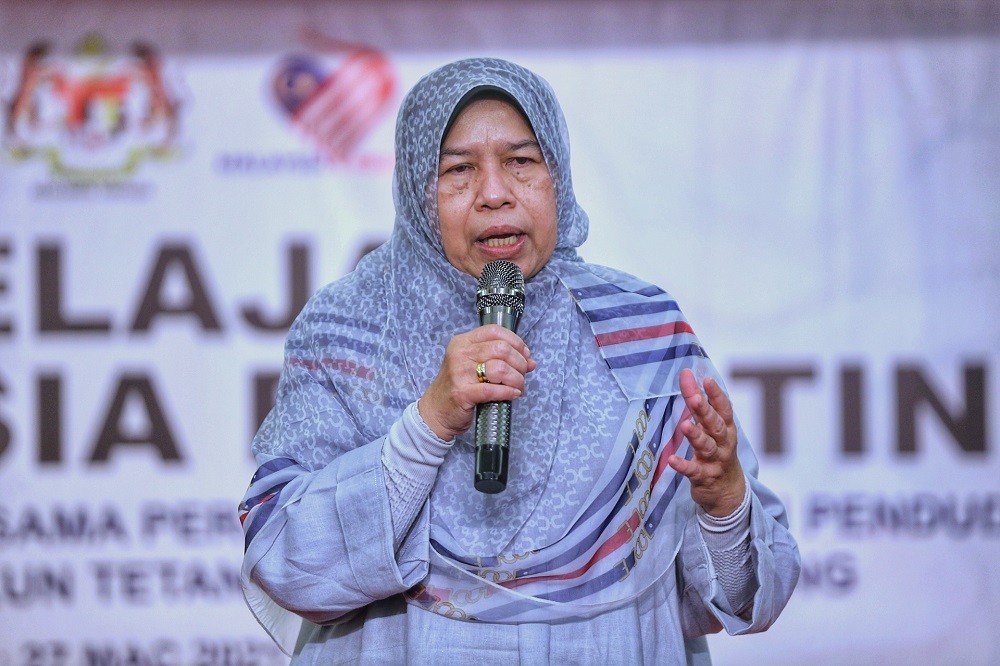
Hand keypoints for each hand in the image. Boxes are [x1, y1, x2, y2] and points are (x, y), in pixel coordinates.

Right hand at [418, 324, 536, 440]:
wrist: (436, 411)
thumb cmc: (457, 386)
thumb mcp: (474, 366)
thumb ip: (501, 359)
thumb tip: (530, 361)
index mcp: (462, 342)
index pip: (494, 331)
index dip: (516, 342)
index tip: (524, 354)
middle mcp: (460, 354)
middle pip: (501, 349)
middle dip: (519, 362)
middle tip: (523, 373)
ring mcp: (459, 373)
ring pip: (500, 368)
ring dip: (517, 379)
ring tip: (519, 386)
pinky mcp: (462, 393)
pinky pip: (493, 390)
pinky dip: (509, 392)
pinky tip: (514, 394)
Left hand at [668, 368, 745, 516]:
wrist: (729, 492)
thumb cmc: (717, 451)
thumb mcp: (712, 428)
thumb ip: (698, 404)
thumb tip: (688, 374)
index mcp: (726, 428)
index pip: (723, 408)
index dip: (716, 394)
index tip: (706, 379)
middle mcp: (723, 443)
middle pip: (715, 424)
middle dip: (705, 410)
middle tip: (694, 398)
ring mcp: (715, 461)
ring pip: (707, 446)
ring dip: (696, 436)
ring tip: (684, 425)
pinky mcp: (704, 477)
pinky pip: (693, 471)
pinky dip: (683, 465)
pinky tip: (671, 460)